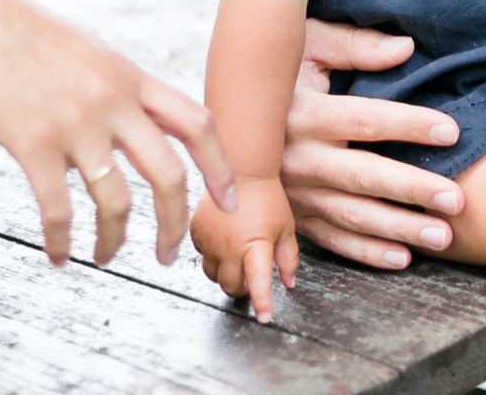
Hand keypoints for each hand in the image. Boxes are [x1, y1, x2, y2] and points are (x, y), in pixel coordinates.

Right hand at [0, 0, 236, 268]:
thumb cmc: (30, 39)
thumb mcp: (94, 55)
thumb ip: (123, 90)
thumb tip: (147, 125)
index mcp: (131, 77)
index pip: (197, 123)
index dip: (221, 165)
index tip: (230, 199)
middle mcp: (113, 100)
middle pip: (168, 173)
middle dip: (175, 222)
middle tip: (170, 253)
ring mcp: (74, 123)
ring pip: (115, 201)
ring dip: (114, 241)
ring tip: (105, 256)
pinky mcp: (32, 143)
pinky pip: (58, 210)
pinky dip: (61, 242)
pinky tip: (59, 254)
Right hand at [190, 178, 298, 323]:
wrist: (243, 167)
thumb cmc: (267, 197)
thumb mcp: (285, 227)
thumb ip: (288, 258)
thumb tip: (289, 283)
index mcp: (256, 246)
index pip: (258, 282)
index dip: (262, 302)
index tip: (264, 318)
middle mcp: (230, 246)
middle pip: (230, 286)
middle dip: (241, 288)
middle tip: (249, 276)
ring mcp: (210, 239)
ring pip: (212, 275)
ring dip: (224, 274)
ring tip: (236, 257)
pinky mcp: (196, 230)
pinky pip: (201, 255)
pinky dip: (211, 255)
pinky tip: (222, 241)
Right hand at [282, 20, 464, 268]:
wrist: (227, 115)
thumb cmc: (279, 70)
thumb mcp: (307, 45)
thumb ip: (355, 46)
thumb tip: (405, 48)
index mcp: (302, 113)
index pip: (363, 119)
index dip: (408, 125)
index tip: (451, 131)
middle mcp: (297, 157)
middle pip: (362, 175)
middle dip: (412, 189)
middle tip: (457, 200)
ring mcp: (293, 192)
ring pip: (351, 215)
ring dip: (398, 228)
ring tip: (443, 236)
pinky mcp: (292, 215)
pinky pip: (331, 240)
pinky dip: (366, 253)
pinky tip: (402, 257)